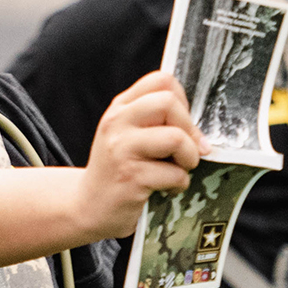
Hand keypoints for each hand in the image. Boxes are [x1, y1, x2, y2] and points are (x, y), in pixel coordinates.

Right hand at [80, 70, 204, 239]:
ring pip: (176, 138)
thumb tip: (199, 131)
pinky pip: (175, 174)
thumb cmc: (117, 171)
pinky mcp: (130, 176)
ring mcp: (121, 149)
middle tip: (185, 150)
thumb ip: (156, 122)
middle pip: (169, 102)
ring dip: (189, 158)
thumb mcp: (128, 136)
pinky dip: (180, 184)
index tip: (180, 124)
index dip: (181, 101)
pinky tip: (167, 189)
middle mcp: (117, 123)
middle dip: (189, 129)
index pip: (160, 80)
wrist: (89, 207)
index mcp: (120, 108)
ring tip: (178, 169)